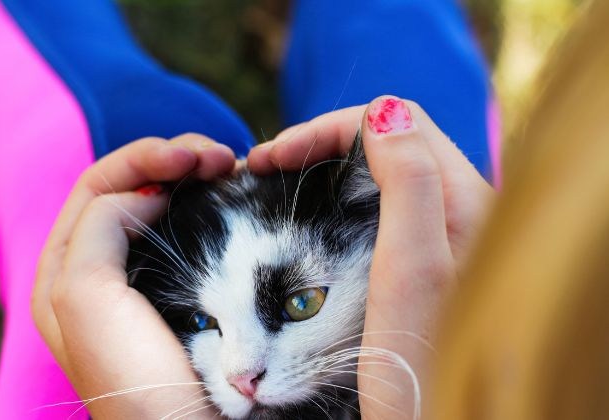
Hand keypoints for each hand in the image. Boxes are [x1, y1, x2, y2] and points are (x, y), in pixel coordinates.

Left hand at [33, 134, 234, 418]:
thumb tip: (148, 192)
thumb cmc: (130, 378)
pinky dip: (211, 209)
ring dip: (196, 178)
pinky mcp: (183, 293)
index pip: (97, 185)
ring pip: (164, 207)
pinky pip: (190, 235)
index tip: (192, 158)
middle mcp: (99, 269)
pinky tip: (234, 201)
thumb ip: (99, 227)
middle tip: (221, 157)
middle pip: (131, 188)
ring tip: (233, 169)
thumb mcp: (84, 295)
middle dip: (173, 159)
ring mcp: (144, 282)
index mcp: (62, 268)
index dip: (143, 159)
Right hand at [248, 96, 493, 418]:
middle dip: (322, 144)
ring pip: (383, 173)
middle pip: (390, 141)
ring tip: (278, 184)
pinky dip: (340, 200)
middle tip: (265, 167)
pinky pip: (383, 206)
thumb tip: (383, 111)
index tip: (271, 158)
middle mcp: (464, 212)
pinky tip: (312, 218)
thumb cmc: (426, 368)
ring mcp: (445, 239)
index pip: (398, 122)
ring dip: (328, 169)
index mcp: (468, 202)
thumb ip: (409, 185)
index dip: (328, 130)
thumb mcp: (413, 273)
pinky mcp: (427, 265)